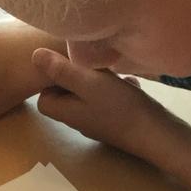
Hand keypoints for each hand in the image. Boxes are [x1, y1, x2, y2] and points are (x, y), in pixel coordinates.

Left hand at [31, 49, 176, 161]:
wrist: (156, 134)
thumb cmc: (119, 107)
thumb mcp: (88, 82)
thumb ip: (61, 70)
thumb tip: (34, 56)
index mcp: (66, 113)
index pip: (44, 98)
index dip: (49, 80)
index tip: (65, 64)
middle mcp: (79, 120)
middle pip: (67, 96)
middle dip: (76, 76)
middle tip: (89, 63)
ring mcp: (99, 122)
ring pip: (89, 96)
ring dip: (96, 80)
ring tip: (110, 70)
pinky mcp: (116, 121)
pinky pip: (108, 100)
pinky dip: (115, 88)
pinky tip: (128, 82)